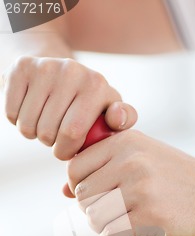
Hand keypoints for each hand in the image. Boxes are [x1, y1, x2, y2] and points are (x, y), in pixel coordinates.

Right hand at [1, 56, 137, 159]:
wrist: (60, 69)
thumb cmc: (90, 103)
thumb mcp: (110, 110)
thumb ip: (124, 119)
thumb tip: (116, 118)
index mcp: (97, 85)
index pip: (72, 133)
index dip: (66, 150)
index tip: (68, 150)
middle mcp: (72, 71)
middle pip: (47, 132)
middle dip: (50, 143)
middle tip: (57, 134)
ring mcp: (45, 67)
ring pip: (27, 126)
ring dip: (34, 134)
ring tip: (45, 123)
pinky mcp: (21, 67)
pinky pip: (11, 114)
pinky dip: (18, 120)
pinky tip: (31, 111)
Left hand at [66, 130, 194, 235]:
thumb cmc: (174, 179)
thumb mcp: (142, 159)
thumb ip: (103, 168)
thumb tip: (63, 190)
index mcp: (125, 143)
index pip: (74, 169)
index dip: (79, 188)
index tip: (98, 196)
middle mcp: (131, 162)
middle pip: (83, 197)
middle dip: (94, 211)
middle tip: (116, 214)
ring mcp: (141, 189)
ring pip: (94, 219)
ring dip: (105, 229)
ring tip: (124, 226)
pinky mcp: (151, 217)